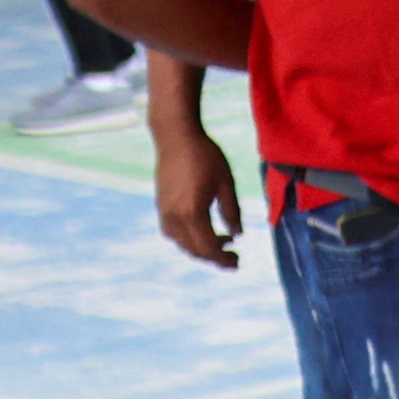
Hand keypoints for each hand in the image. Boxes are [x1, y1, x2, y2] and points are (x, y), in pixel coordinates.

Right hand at [151, 116, 241, 268]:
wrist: (176, 136)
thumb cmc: (206, 156)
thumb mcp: (227, 184)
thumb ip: (232, 212)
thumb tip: (238, 235)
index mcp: (192, 212)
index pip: (208, 247)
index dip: (223, 259)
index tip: (237, 262)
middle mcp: (174, 216)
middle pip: (194, 249)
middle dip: (214, 257)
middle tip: (234, 257)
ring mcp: (164, 211)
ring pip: (181, 243)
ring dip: (201, 249)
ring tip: (222, 243)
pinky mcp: (160, 205)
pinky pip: (172, 232)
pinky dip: (188, 239)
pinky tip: (203, 231)